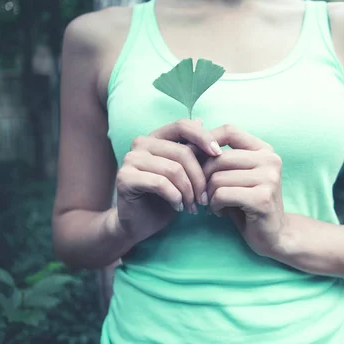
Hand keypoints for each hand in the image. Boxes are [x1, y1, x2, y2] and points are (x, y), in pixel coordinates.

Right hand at [115, 118, 221, 242]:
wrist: (141, 223)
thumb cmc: (167, 196)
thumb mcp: (185, 172)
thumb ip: (191, 149)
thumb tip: (201, 120)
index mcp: (156, 137)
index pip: (182, 125)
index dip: (203, 137)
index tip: (219, 155)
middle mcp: (141, 143)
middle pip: (183, 152)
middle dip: (199, 179)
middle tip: (204, 199)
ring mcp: (130, 159)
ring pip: (174, 169)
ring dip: (189, 192)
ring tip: (193, 206)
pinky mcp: (124, 177)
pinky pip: (160, 183)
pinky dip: (175, 197)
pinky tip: (178, 207)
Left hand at [202, 124, 288, 256]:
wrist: (273, 235)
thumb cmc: (248, 204)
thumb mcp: (236, 175)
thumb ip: (220, 157)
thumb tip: (192, 133)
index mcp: (265, 150)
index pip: (229, 131)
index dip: (206, 141)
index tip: (195, 161)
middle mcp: (270, 160)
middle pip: (218, 158)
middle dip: (203, 177)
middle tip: (203, 193)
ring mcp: (269, 178)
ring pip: (217, 178)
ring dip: (209, 195)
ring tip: (214, 204)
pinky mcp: (263, 198)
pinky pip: (222, 194)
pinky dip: (215, 205)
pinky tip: (220, 212)